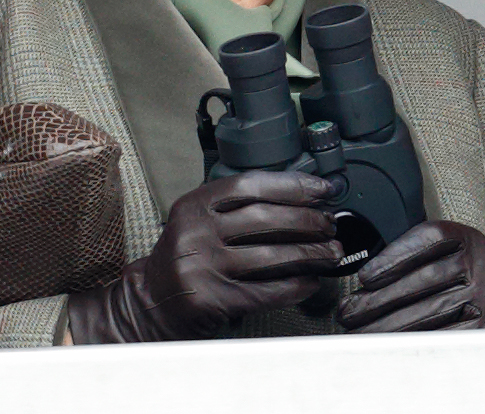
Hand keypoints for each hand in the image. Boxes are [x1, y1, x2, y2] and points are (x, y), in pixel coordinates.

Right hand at [67, 170, 341, 343]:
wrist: (151, 301)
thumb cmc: (188, 256)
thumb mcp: (201, 220)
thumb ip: (238, 207)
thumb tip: (304, 198)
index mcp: (195, 204)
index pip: (250, 184)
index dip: (293, 184)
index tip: (324, 188)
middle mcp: (196, 232)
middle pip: (266, 218)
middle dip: (309, 220)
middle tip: (332, 224)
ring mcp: (203, 266)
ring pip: (272, 256)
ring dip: (311, 254)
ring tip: (332, 253)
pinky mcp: (212, 298)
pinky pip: (266, 290)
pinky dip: (296, 286)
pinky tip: (312, 282)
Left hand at [337, 221, 484, 331]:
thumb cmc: (465, 290)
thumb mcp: (450, 261)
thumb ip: (417, 262)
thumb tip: (364, 285)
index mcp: (470, 241)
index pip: (431, 237)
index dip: (394, 255)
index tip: (365, 276)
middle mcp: (483, 264)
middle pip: (423, 280)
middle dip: (378, 299)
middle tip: (348, 313)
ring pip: (429, 311)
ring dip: (386, 325)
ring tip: (358, 333)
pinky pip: (443, 336)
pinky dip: (410, 343)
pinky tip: (388, 346)